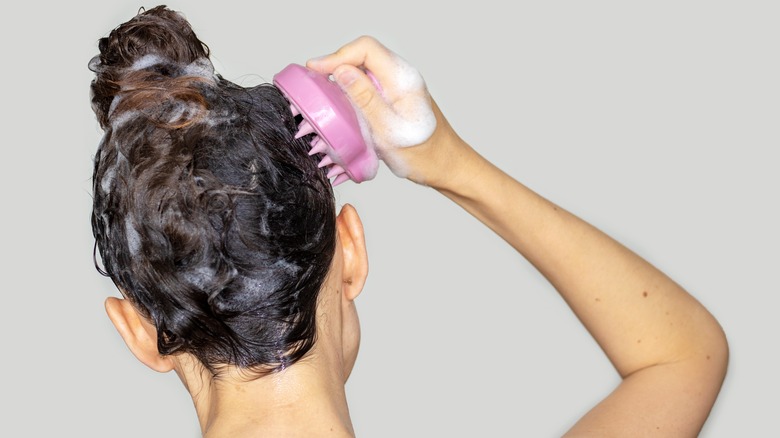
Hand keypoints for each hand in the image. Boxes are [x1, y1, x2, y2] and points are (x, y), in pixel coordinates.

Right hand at [307, 36, 466, 186]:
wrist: (447, 167)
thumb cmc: (424, 155)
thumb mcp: (389, 130)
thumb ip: (365, 99)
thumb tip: (341, 71)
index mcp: (403, 79)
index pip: (366, 48)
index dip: (337, 56)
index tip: (316, 70)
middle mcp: (401, 77)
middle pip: (363, 55)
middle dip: (336, 64)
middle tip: (314, 81)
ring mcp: (398, 87)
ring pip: (364, 69)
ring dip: (342, 77)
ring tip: (322, 91)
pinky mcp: (394, 98)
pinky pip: (369, 84)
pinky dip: (351, 89)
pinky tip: (340, 103)